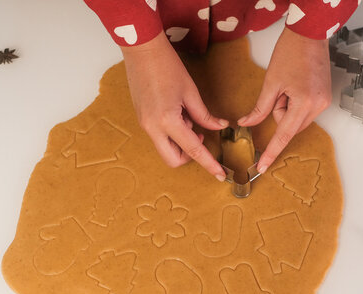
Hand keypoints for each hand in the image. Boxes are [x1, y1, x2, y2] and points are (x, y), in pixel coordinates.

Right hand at [121, 32, 228, 180]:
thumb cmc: (167, 66)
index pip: (193, 151)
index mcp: (167, 121)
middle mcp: (153, 128)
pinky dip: (172, 133)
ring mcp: (145, 125)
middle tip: (200, 138)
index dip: (209, 164)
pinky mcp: (142, 119)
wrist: (142, 51)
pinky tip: (178, 114)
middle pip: (173, 160)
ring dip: (180, 143)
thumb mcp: (191, 92)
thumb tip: (219, 127)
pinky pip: (159, 137)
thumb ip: (204, 115)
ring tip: (188, 118)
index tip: (220, 174)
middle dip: (189, 157)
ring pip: (165, 149)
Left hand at [238, 27, 331, 173]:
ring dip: (287, 108)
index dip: (271, 152)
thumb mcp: (271, 83)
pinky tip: (296, 86)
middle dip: (279, 113)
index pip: (283, 135)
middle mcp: (318, 106)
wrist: (309, 35)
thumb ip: (259, 108)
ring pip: (296, 120)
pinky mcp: (325, 98)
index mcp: (304, 103)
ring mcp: (324, 102)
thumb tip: (246, 124)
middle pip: (289, 126)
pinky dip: (295, 104)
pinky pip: (304, 111)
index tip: (262, 167)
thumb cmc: (290, 53)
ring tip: (289, 85)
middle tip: (280, 90)